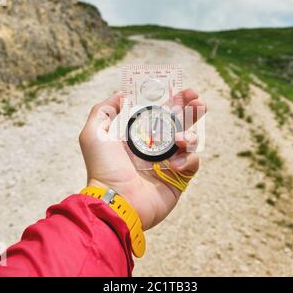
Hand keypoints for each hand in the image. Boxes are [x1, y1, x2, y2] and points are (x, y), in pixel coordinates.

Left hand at [79, 89, 205, 229]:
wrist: (116, 201)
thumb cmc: (103, 168)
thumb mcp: (94, 134)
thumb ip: (104, 110)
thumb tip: (121, 95)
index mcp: (139, 136)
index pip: (159, 113)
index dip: (172, 101)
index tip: (182, 91)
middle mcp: (155, 147)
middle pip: (180, 123)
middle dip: (191, 110)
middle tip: (198, 102)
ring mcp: (168, 163)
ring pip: (190, 141)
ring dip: (191, 135)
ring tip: (181, 139)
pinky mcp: (178, 179)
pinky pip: (193, 163)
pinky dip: (189, 160)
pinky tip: (175, 164)